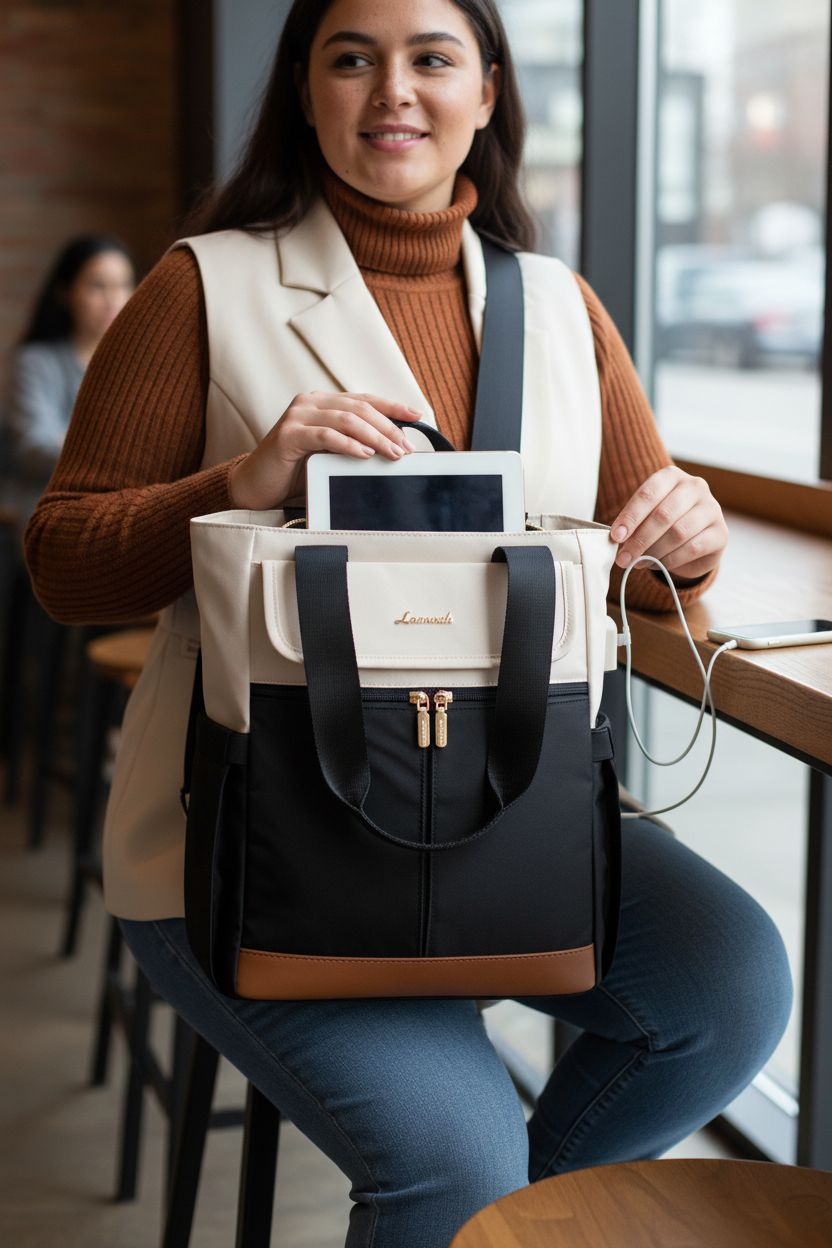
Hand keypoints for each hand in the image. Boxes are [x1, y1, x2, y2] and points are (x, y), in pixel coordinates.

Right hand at [228, 391, 422, 509]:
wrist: (255, 486)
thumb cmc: (294, 471)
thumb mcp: (329, 453)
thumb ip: (352, 443)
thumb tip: (392, 447)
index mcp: (321, 403)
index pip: (364, 399)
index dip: (392, 406)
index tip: (417, 415)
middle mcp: (309, 403)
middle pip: (359, 408)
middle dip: (388, 427)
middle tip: (407, 447)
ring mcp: (297, 416)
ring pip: (345, 419)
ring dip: (374, 436)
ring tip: (392, 453)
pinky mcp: (287, 435)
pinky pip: (325, 435)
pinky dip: (348, 444)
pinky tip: (365, 454)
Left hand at [609, 465, 727, 580]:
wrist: (696, 539)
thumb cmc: (665, 523)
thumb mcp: (647, 516)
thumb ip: (634, 523)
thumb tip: (616, 541)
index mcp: (672, 476)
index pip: (648, 493)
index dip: (631, 516)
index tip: (616, 537)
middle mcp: (695, 487)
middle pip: (663, 514)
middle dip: (640, 540)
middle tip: (623, 558)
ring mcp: (711, 508)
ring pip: (678, 532)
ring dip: (654, 552)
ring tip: (638, 563)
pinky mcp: (721, 533)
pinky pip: (692, 548)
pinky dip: (671, 560)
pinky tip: (658, 565)